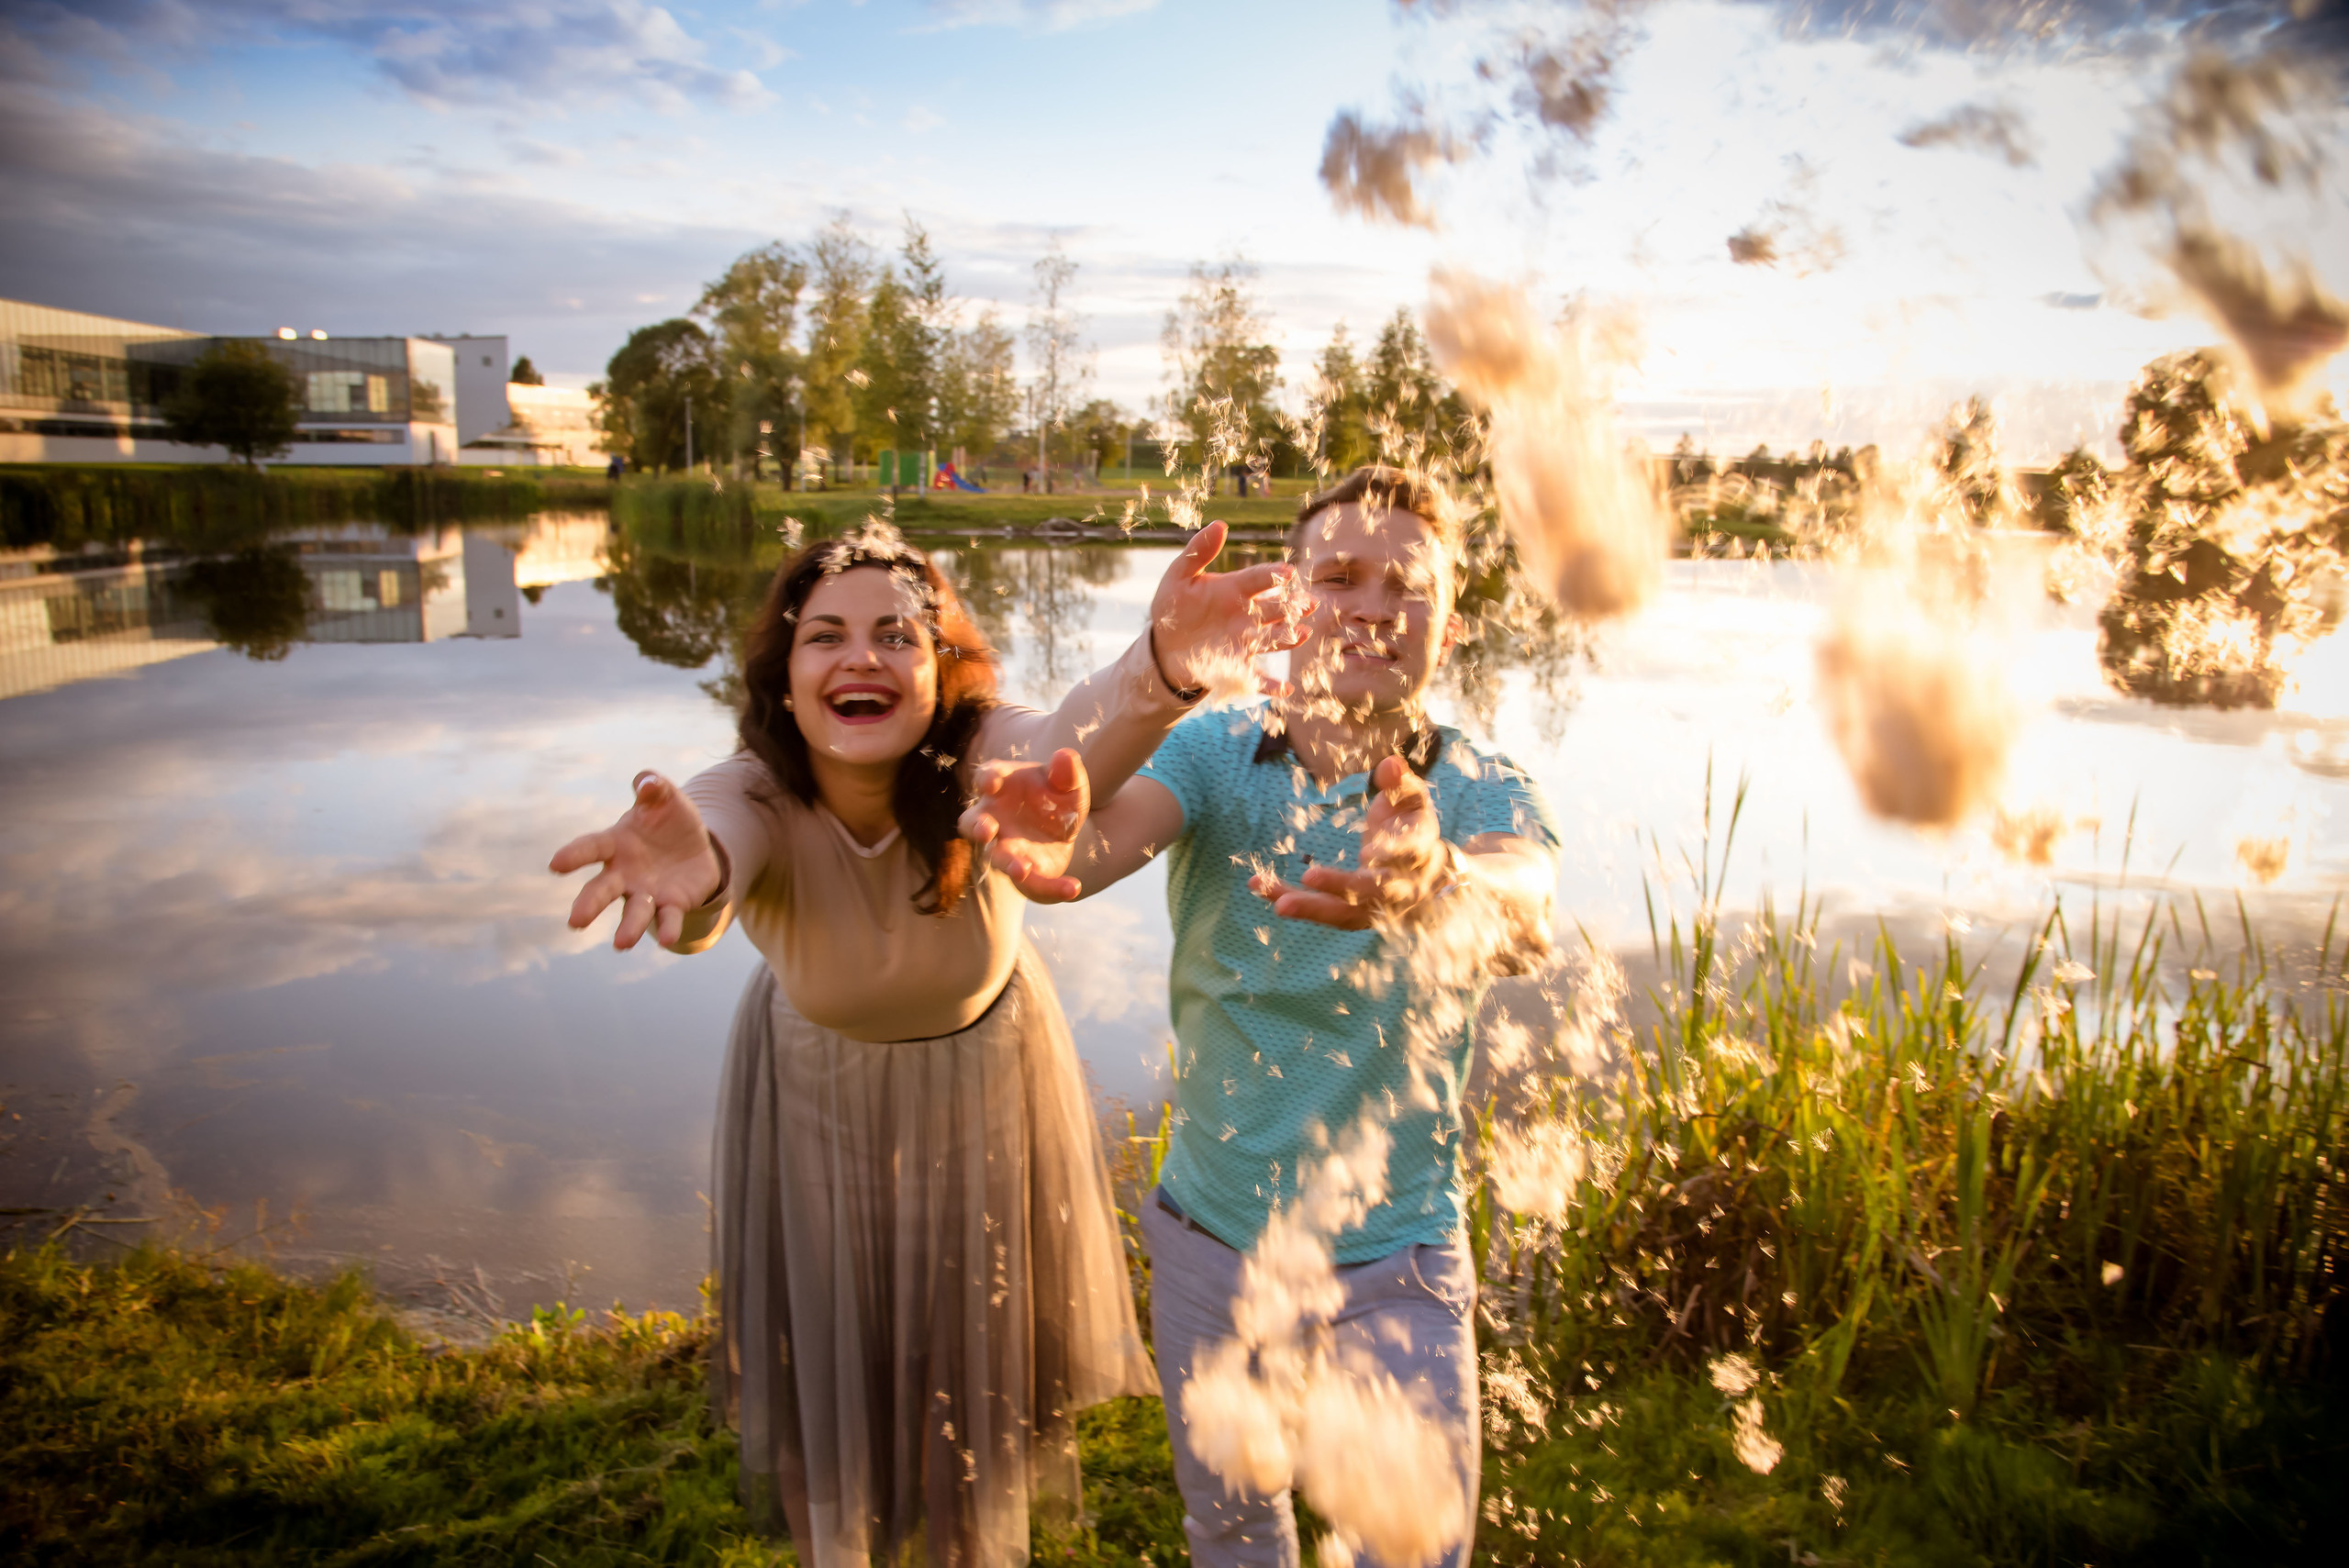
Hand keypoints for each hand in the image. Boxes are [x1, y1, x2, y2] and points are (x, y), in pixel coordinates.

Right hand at [549, 771, 724, 949]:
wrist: (696, 847)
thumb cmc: (668, 820)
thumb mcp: (666, 798)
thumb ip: (654, 788)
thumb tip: (648, 781)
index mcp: (616, 844)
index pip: (591, 848)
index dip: (574, 855)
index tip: (555, 864)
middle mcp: (624, 873)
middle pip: (602, 890)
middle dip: (589, 904)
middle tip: (575, 921)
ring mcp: (646, 893)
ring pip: (634, 912)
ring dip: (629, 928)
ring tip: (622, 943)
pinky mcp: (671, 905)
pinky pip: (668, 918)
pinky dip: (668, 929)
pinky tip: (668, 940)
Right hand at [959, 748, 1089, 902]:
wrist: (1065, 828)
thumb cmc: (1056, 797)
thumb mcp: (1070, 784)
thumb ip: (1068, 771)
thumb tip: (1065, 756)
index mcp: (1002, 786)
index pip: (986, 777)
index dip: (986, 779)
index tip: (990, 783)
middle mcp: (995, 818)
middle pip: (973, 823)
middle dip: (977, 827)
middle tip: (987, 830)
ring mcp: (1005, 847)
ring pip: (996, 858)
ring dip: (1007, 863)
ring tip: (1022, 869)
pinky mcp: (1024, 871)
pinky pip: (1033, 884)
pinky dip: (1052, 888)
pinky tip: (1073, 887)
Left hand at [1149, 519, 1313, 698]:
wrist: (1165, 646)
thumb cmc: (1174, 607)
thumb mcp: (1179, 577)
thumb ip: (1197, 552)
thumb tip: (1220, 525)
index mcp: (1235, 589)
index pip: (1258, 579)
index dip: (1272, 575)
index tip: (1287, 571)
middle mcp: (1247, 615)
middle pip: (1275, 609)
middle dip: (1293, 606)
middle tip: (1308, 602)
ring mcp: (1245, 641)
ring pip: (1273, 638)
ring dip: (1289, 637)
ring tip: (1304, 633)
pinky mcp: (1239, 666)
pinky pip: (1258, 677)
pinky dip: (1272, 685)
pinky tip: (1286, 690)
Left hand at [1252, 755, 1450, 929]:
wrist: (1426, 879)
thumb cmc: (1412, 830)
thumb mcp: (1412, 803)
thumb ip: (1401, 784)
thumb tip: (1390, 763)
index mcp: (1418, 854)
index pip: (1408, 856)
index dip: (1392, 855)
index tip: (1370, 852)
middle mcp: (1400, 888)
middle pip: (1374, 892)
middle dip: (1343, 885)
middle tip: (1310, 876)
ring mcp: (1375, 907)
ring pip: (1344, 912)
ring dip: (1309, 907)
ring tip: (1277, 902)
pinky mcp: (1352, 915)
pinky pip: (1323, 913)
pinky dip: (1294, 903)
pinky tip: (1259, 887)